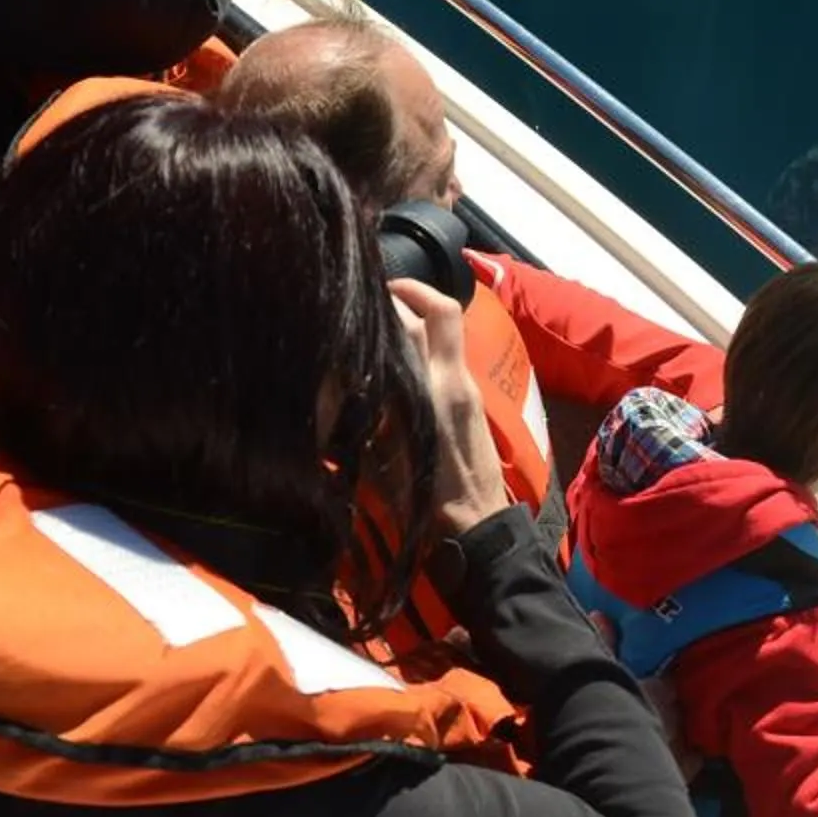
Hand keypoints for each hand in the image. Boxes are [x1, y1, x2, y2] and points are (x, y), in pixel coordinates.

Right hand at [389, 279, 507, 535]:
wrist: (478, 525)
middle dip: (413, 295)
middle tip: (378, 297)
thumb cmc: (428, 500)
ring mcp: (469, 389)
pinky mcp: (472, 402)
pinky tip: (399, 361)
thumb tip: (339, 381)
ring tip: (384, 325)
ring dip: (420, 320)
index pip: (424, 320)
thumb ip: (370, 414)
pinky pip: (449, 358)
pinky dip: (426, 347)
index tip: (370, 291)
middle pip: (443, 313)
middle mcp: (456, 379)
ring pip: (447, 334)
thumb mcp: (385, 458)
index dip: (401, 295)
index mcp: (436, 389)